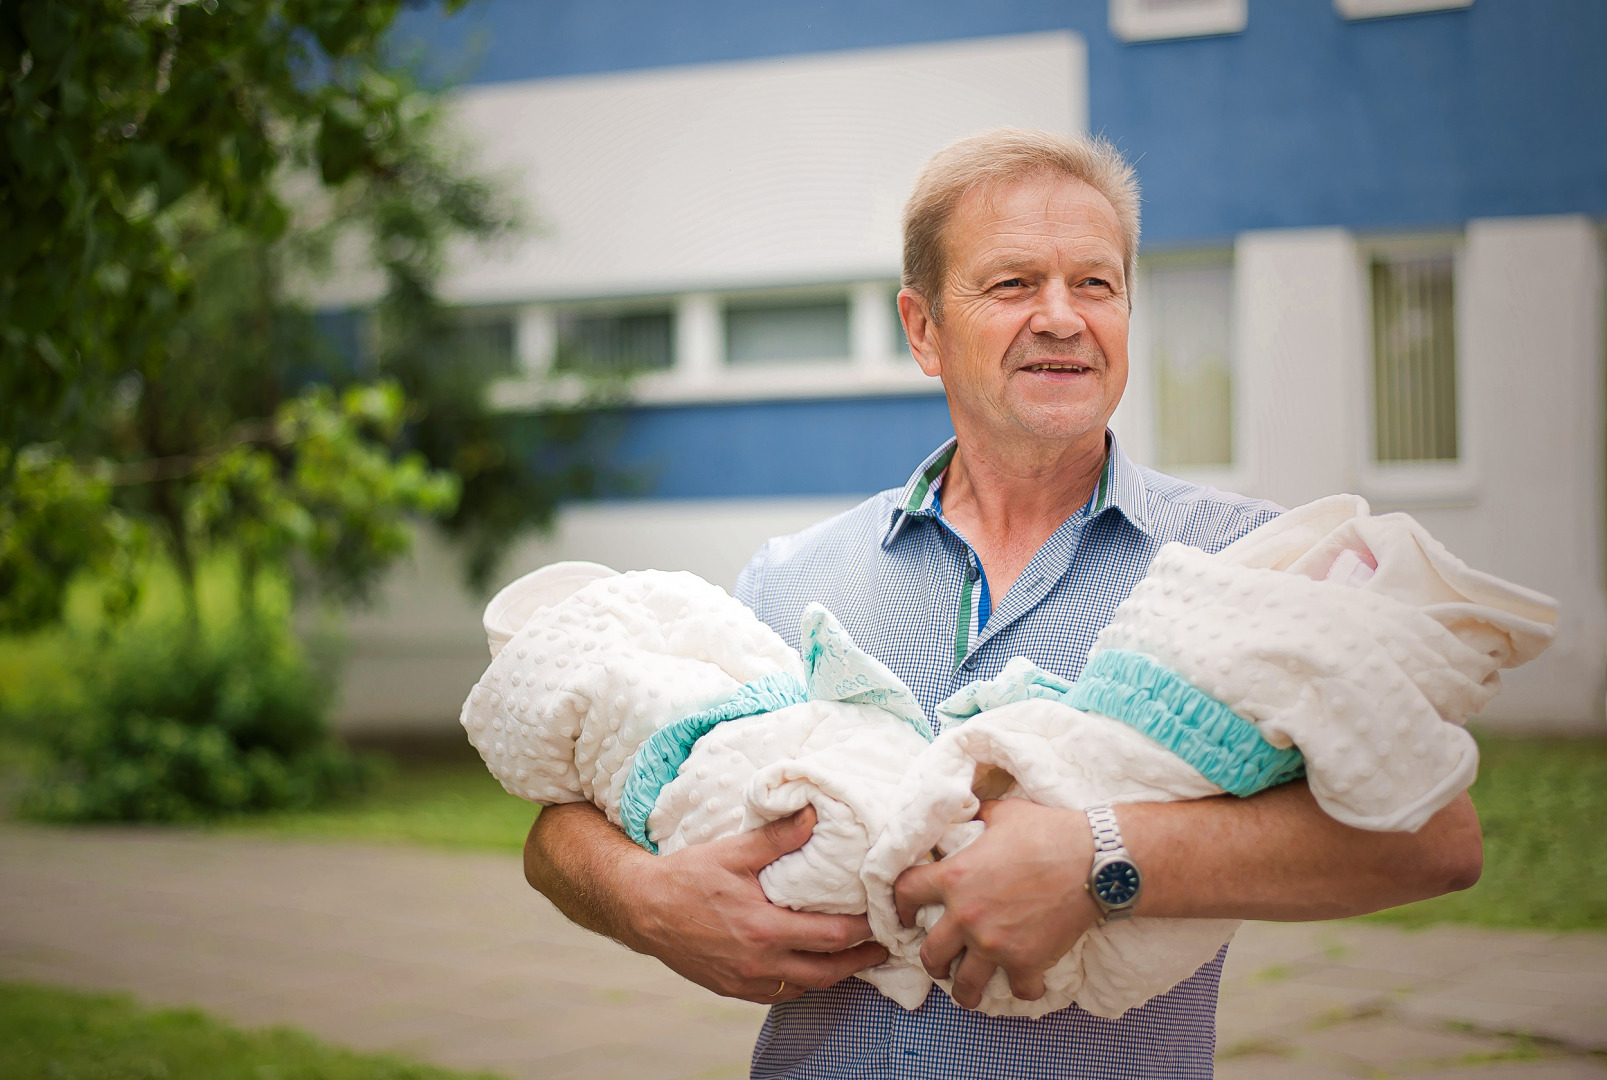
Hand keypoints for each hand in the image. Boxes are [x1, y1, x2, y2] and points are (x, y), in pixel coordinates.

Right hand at [623, 805, 888, 1002]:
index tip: (883, 919)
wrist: (644, 909)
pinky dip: (802, 982)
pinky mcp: (733, 988)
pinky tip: (810, 966)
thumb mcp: (733, 852)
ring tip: (854, 957)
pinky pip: (779, 994)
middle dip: (861, 960)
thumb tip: (814, 815)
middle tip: (884, 947)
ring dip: (833, 974)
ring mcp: (746, 980)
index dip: (864, 931)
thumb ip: (778, 837)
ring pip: (805, 987)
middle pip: (827, 971)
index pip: (832, 937)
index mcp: (764, 929)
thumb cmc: (687, 878)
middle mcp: (759, 963)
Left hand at [893, 798, 1101, 1008]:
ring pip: (965, 984)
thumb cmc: (1048, 832)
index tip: (906, 916)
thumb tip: (971, 811)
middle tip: (939, 964)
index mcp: (955, 877)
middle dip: (932, 963)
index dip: (900, 905)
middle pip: (931, 953)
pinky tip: (1026, 983)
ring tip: (969, 991)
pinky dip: (1022, 989)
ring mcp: (995, 944)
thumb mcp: (1004, 813)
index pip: (905, 893)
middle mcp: (967, 916)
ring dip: (964, 990)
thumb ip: (979, 817)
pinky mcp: (1026, 962)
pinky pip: (1018, 990)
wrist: (1093, 861)